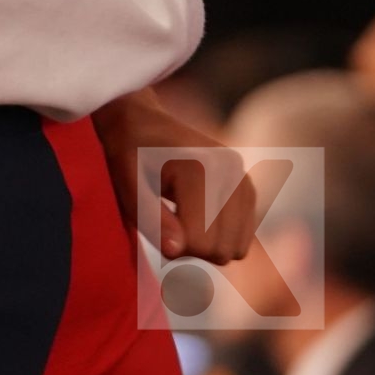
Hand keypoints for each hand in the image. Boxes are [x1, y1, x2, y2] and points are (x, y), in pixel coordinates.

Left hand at [92, 88, 257, 263]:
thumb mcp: (127, 184)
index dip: (173, 249)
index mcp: (201, 168)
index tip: (153, 229)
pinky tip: (195, 218)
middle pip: (222, 250)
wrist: (143, 122)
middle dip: (190, 250)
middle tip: (164, 226)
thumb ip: (150, 217)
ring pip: (236, 248)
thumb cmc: (128, 154)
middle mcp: (231, 173)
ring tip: (178, 221)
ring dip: (205, 247)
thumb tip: (176, 251)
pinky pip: (242, 238)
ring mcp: (244, 179)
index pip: (201, 242)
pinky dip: (218, 239)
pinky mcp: (248, 188)